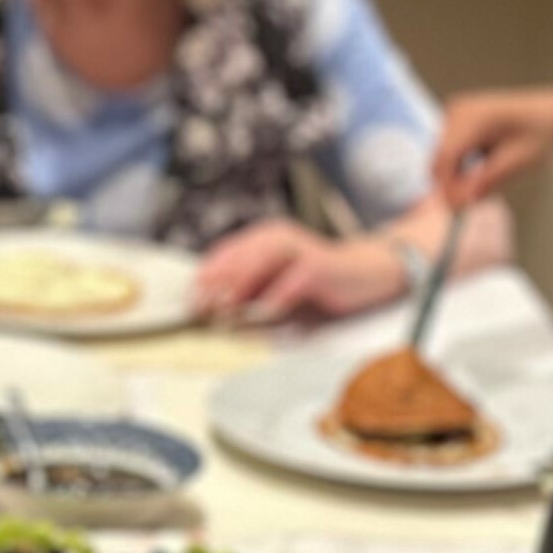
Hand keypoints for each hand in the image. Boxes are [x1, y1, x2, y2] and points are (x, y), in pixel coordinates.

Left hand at [195, 219, 409, 323]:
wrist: (362, 275)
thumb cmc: (313, 282)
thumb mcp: (273, 282)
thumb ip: (246, 287)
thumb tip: (210, 305)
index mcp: (262, 237)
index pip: (224, 253)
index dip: (204, 278)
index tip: (190, 303)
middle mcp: (277, 236)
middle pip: (238, 256)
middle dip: (216, 285)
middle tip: (201, 310)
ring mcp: (299, 248)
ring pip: (261, 262)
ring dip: (240, 288)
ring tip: (224, 311)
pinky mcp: (319, 266)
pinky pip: (292, 282)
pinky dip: (276, 299)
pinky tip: (263, 315)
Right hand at [430, 88, 552, 208]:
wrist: (550, 117)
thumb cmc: (540, 137)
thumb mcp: (520, 161)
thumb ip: (489, 181)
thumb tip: (461, 202)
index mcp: (475, 116)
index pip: (444, 160)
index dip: (448, 189)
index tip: (461, 211)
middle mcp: (457, 110)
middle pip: (438, 163)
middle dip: (454, 186)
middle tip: (482, 198)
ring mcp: (452, 113)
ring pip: (440, 162)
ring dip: (459, 177)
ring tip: (492, 174)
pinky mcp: (452, 120)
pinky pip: (446, 156)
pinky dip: (461, 167)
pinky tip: (485, 162)